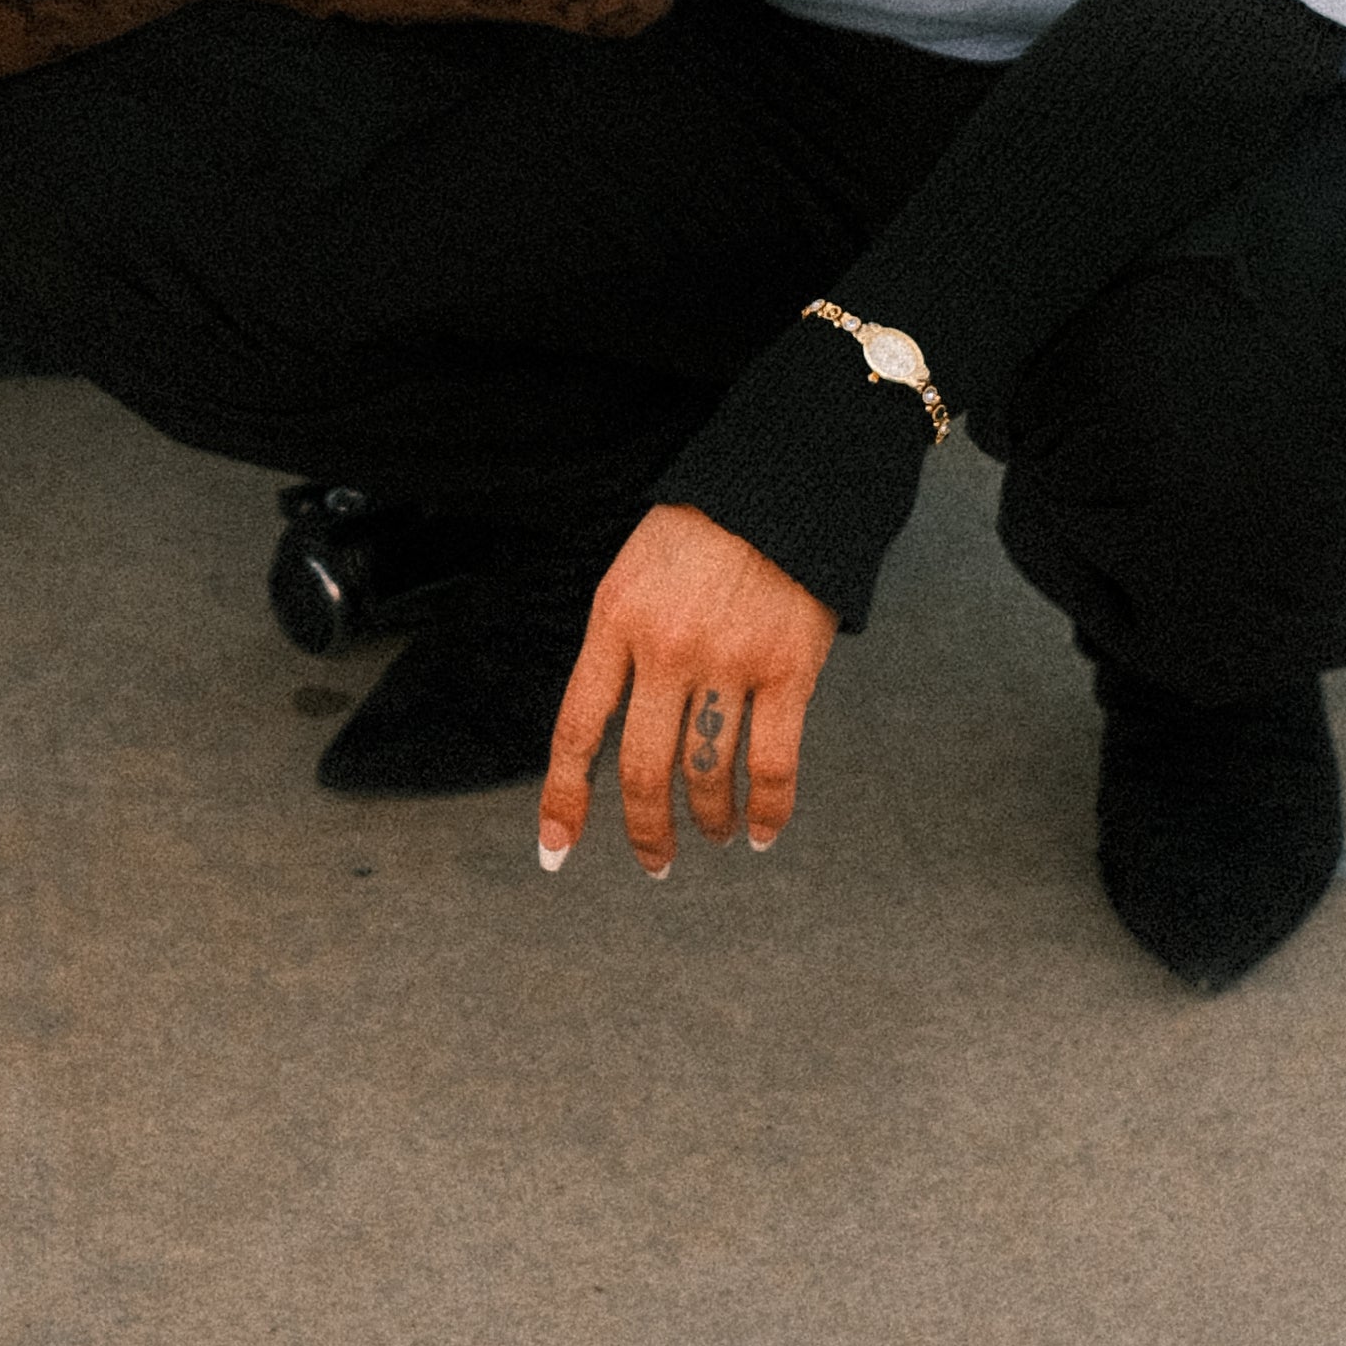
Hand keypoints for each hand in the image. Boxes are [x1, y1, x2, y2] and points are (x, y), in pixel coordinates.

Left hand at [538, 501, 837, 880]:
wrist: (783, 483)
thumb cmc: (702, 530)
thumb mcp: (632, 575)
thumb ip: (618, 647)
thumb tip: (607, 732)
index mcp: (615, 621)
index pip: (577, 728)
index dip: (564, 798)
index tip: (556, 848)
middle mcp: (666, 648)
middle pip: (642, 768)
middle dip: (646, 830)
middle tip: (656, 862)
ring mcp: (729, 662)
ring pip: (706, 773)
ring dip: (709, 820)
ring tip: (714, 834)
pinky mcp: (789, 670)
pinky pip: (773, 762)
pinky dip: (767, 809)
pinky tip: (762, 831)